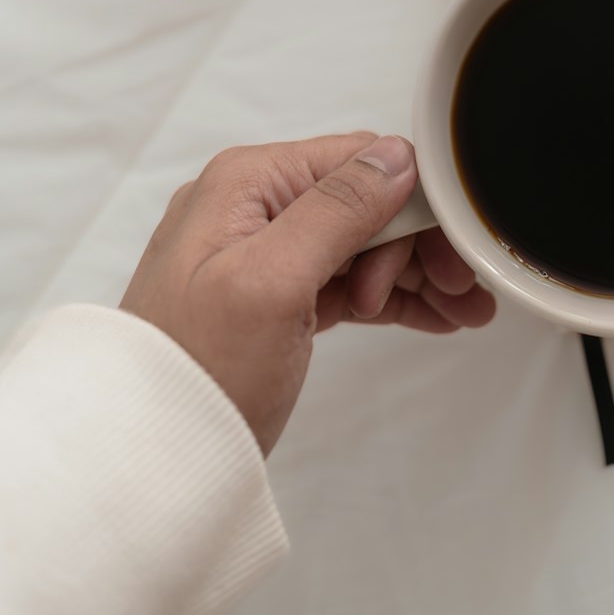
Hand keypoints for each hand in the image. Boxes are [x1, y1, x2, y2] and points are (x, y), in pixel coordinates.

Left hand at [120, 132, 495, 454]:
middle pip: (367, 203)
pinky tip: (434, 317)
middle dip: (420, 245)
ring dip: (416, 274)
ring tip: (464, 311)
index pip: (358, 162)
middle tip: (461, 293)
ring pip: (364, 245)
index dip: (415, 204)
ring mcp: (265, 256)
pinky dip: (392, 299)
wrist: (147, 458)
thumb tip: (397, 156)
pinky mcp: (276, 301)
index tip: (454, 252)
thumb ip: (336, 211)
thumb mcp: (271, 282)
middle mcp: (255, 208)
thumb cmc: (195, 371)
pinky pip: (348, 283)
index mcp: (249, 184)